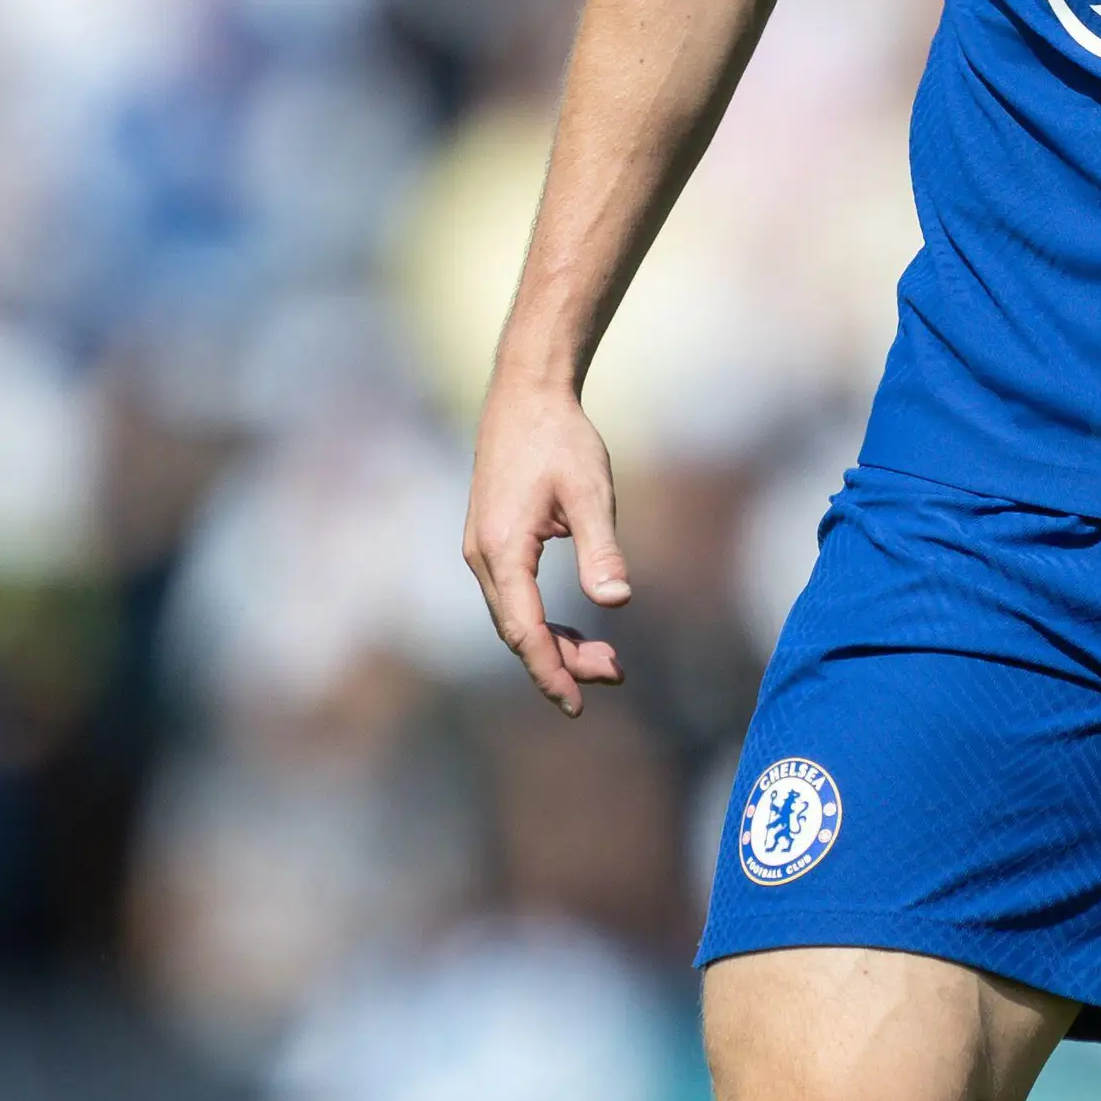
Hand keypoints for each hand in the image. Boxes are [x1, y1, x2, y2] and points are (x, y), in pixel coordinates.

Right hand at [461, 378, 631, 714]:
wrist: (526, 396)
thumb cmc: (560, 438)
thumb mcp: (591, 491)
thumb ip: (601, 549)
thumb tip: (617, 602)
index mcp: (502, 550)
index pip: (524, 630)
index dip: (550, 671)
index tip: (576, 705)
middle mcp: (482, 557)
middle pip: (518, 632)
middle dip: (562, 662)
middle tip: (615, 673)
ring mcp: (483, 550)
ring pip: (515, 618)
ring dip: (555, 644)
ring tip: (605, 660)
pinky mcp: (493, 543)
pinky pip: (514, 599)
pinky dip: (543, 622)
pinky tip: (575, 631)